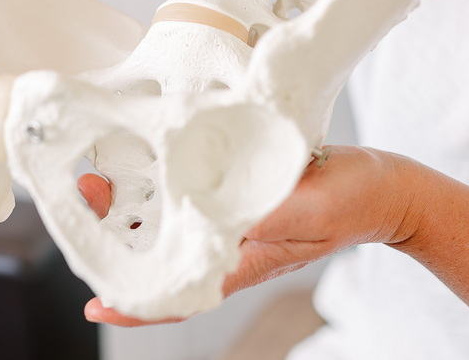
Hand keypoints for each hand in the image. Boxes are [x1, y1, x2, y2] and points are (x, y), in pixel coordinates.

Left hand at [77, 146, 424, 326]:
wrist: (384, 186)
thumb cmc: (351, 199)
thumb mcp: (306, 206)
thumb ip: (261, 216)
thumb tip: (210, 221)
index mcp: (243, 258)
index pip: (182, 293)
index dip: (137, 305)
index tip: (96, 305)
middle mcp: (231, 242)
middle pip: (167, 254)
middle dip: (120, 239)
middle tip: (84, 201)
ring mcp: (236, 218)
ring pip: (175, 224)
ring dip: (136, 206)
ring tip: (102, 179)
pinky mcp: (244, 193)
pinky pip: (196, 195)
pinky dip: (167, 183)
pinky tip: (150, 163)